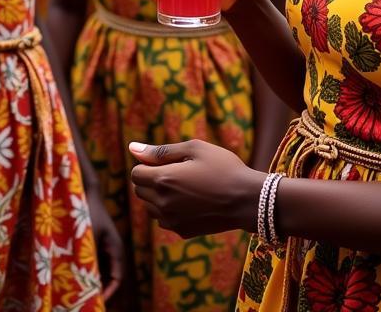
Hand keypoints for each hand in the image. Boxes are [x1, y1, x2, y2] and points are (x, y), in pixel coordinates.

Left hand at [86, 183, 124, 300]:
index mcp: (116, 249)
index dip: (109, 293)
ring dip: (90, 284)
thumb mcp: (87, 236)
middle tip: (85, 304)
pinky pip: (91, 265)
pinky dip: (84, 274)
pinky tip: (71, 280)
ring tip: (77, 296)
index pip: (118, 279)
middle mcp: (111, 251)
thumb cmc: (86, 211)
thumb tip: (84, 282)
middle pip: (109, 279)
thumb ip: (87, 258)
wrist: (80, 190)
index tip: (97, 303)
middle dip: (99, 292)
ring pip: (99, 273)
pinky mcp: (92, 246)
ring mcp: (102, 249)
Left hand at [129, 139, 260, 237]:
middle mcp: (163, 204)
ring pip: (150, 207)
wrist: (248, 199)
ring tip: (184, 186)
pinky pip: (164, 220)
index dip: (147, 164)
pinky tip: (189, 201)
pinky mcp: (183, 232)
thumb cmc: (223, 167)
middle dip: (150, 179)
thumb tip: (132, 148)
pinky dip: (169, 210)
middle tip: (177, 171)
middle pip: (140, 191)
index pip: (135, 173)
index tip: (166, 161)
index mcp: (164, 180)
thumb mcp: (194, 149)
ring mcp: (173, 221)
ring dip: (158, 196)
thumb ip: (161, 150)